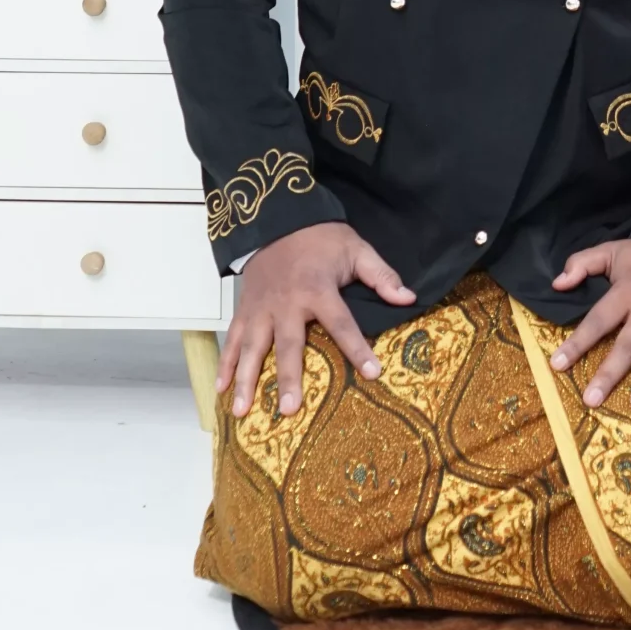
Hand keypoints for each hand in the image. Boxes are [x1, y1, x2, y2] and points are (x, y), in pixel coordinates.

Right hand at [217, 221, 416, 418]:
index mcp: (318, 290)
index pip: (342, 324)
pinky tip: (221, 388)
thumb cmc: (321, 238)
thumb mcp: (357, 249)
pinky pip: (232, 339)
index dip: (358, 348)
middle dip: (288, 378)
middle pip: (289, 346)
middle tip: (289, 409)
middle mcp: (287, 303)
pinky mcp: (245, 309)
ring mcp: (261, 308)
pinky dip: (225, 363)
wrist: (279, 218)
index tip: (372, 373)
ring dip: (246, 380)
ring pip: (252, 348)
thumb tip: (409, 298)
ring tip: (241, 411)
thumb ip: (382, 275)